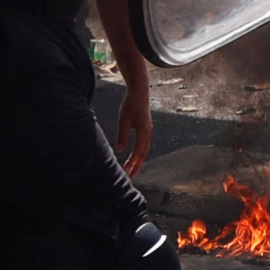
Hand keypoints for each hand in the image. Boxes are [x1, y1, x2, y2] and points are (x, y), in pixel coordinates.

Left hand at [113, 47, 154, 176]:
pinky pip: (142, 144)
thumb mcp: (124, 120)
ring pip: (143, 150)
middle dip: (137, 166)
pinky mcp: (145, 128)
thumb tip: (120, 151)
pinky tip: (132, 156)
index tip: (128, 174)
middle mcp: (148, 133)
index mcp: (144, 132)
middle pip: (143, 154)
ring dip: (137, 160)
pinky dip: (138, 152)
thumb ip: (122, 136)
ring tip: (130, 168)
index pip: (139, 153)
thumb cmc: (131, 105)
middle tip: (130, 177)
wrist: (139, 92)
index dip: (133, 164)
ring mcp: (148, 131)